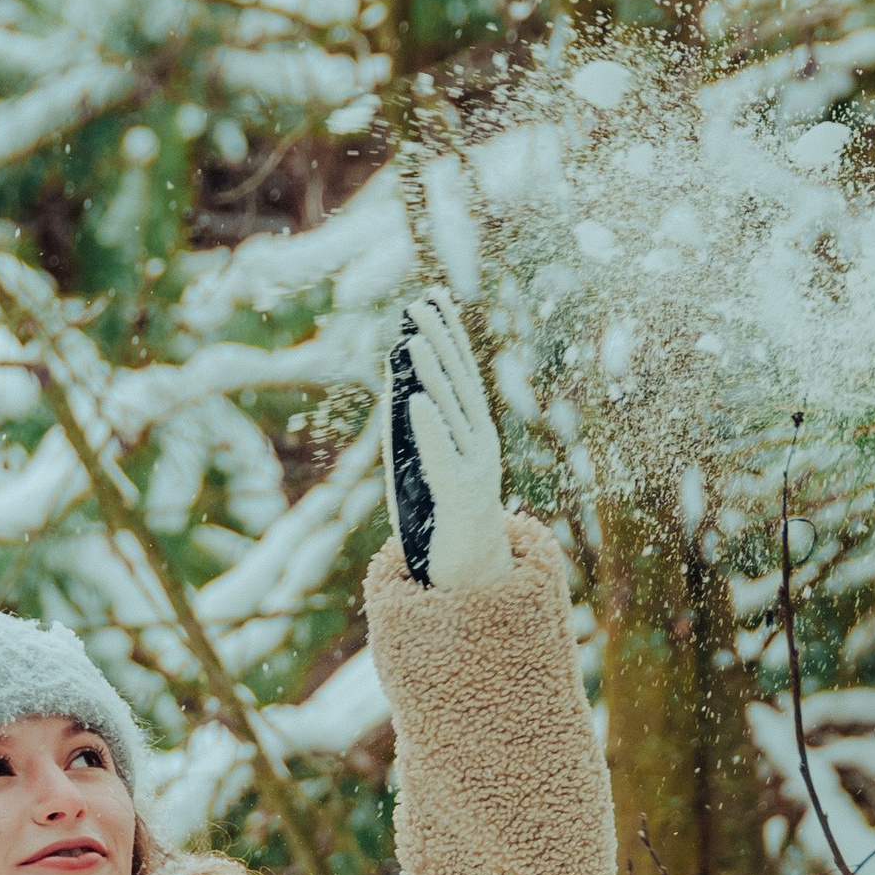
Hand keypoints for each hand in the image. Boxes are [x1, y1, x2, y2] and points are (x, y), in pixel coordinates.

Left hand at [388, 293, 510, 595]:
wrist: (468, 577)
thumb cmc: (439, 518)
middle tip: (418, 305)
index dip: (449, 334)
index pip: (461, 372)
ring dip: (432, 374)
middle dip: (440, 341)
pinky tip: (415, 402)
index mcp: (475, 431)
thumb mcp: (423, 464)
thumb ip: (412, 429)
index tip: (432, 297)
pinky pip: (442, 456)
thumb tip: (392, 387)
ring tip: (413, 341)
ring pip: (452, 412)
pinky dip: (430, 428)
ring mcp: (476, 468)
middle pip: (459, 383)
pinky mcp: (461, 496)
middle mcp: (481, 443)